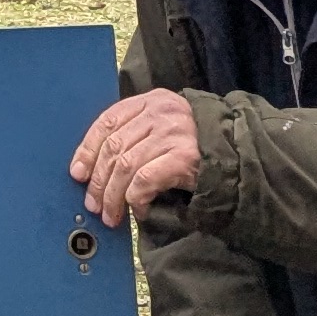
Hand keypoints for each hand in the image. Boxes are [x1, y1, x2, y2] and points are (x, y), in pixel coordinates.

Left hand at [70, 88, 204, 226]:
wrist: (239, 155)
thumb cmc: (195, 145)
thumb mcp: (164, 128)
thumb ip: (135, 135)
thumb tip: (93, 167)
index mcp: (151, 101)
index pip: (107, 121)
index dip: (87, 149)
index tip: (77, 173)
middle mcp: (161, 113)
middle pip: (114, 147)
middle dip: (98, 181)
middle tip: (93, 204)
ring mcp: (174, 133)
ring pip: (125, 166)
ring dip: (113, 195)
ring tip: (111, 214)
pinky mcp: (185, 156)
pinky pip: (146, 179)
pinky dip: (136, 197)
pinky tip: (138, 209)